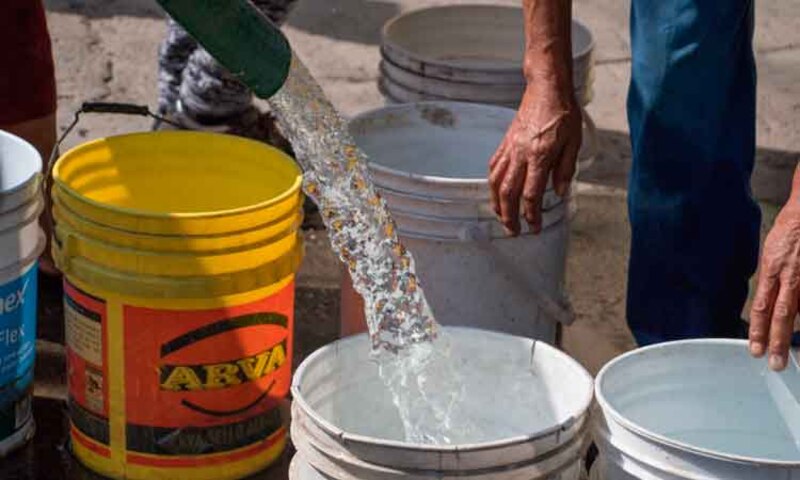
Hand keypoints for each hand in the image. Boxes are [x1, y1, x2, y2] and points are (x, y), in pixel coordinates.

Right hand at [489, 84, 581, 235]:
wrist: (547, 88)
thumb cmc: (563, 113)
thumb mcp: (574, 143)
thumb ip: (565, 170)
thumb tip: (559, 193)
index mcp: (540, 155)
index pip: (531, 194)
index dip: (531, 214)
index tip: (534, 227)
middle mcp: (520, 154)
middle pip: (508, 193)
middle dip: (508, 216)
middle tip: (514, 231)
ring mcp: (510, 148)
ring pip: (496, 182)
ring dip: (496, 203)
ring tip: (501, 217)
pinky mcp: (505, 143)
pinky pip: (494, 167)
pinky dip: (493, 184)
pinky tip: (497, 193)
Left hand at [749, 200, 799, 370]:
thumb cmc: (790, 230)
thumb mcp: (772, 253)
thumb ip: (772, 278)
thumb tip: (770, 300)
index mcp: (771, 270)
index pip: (761, 306)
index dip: (757, 329)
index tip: (754, 348)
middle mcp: (789, 276)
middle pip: (780, 315)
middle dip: (776, 341)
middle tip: (773, 364)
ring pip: (798, 311)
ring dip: (790, 334)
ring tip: (787, 355)